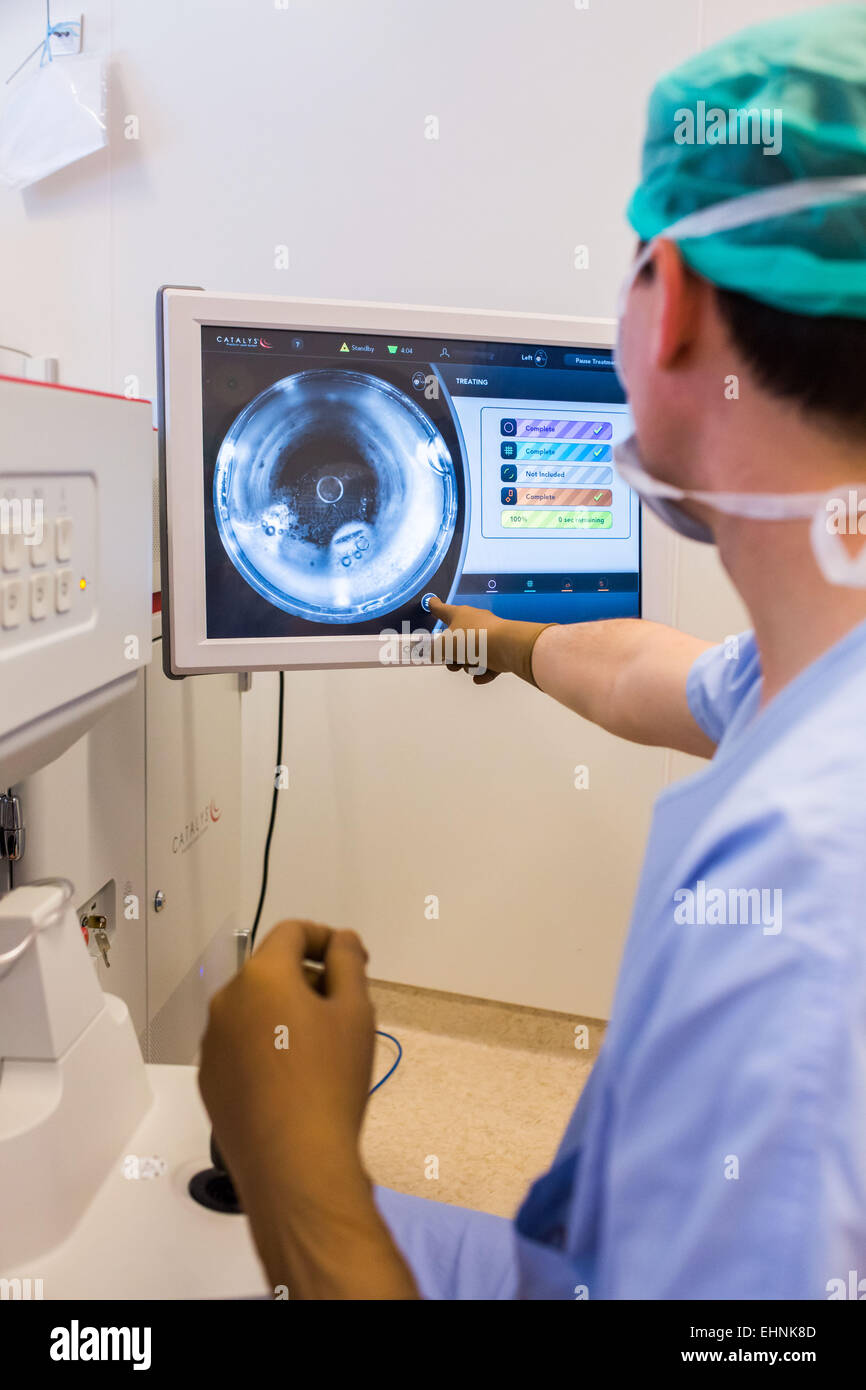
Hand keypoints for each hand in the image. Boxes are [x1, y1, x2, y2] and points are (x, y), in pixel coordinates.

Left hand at [199, 920, 417, 1297]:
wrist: (294, 1165)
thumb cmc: (330, 1081)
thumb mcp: (355, 1013)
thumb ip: (348, 963)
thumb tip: (339, 940)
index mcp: (261, 976)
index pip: (292, 932)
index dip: (326, 938)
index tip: (352, 961)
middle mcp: (226, 1002)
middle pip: (271, 971)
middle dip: (308, 980)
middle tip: (345, 1011)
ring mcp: (212, 1045)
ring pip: (254, 1011)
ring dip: (285, 1015)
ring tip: (322, 1051)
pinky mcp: (210, 1082)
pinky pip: (241, 1047)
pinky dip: (267, 1048)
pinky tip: (294, 1081)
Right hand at [427, 597, 554, 685]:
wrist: (506, 646)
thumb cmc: (474, 638)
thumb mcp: (444, 646)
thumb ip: (435, 650)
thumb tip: (435, 653)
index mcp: (459, 615)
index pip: (442, 609)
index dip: (434, 607)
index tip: (431, 603)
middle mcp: (475, 622)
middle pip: (459, 638)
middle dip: (453, 654)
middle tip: (452, 663)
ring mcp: (490, 635)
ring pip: (474, 652)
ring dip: (469, 664)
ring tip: (470, 667)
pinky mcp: (502, 648)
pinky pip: (489, 663)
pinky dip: (484, 671)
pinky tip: (479, 676)